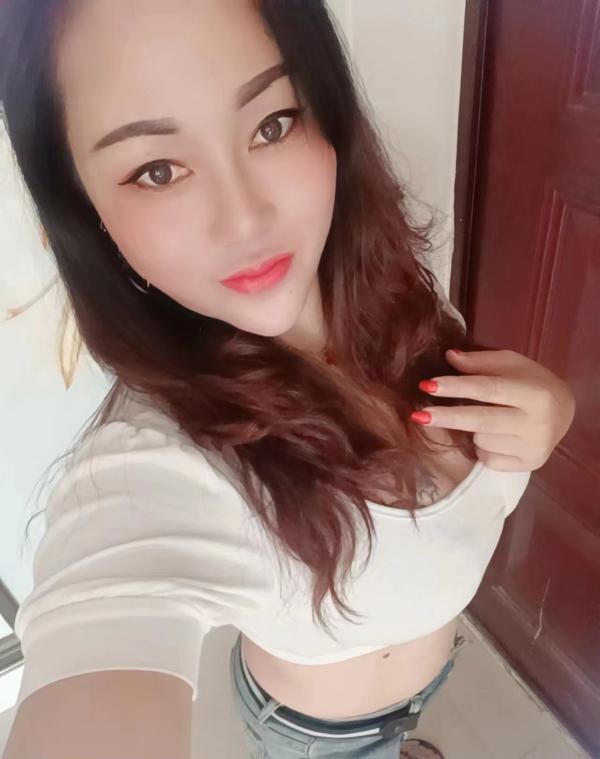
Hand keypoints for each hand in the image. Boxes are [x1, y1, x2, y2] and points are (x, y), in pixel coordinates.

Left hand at [411, 348, 575, 471]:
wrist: (563, 413)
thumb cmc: (531, 383)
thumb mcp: (511, 364)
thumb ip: (480, 362)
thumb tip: (449, 357)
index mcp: (535, 394)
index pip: (488, 389)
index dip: (456, 387)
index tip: (427, 385)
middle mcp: (536, 424)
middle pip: (481, 421)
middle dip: (446, 417)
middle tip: (417, 415)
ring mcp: (532, 449)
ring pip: (480, 440)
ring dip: (471, 430)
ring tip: (488, 417)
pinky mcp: (527, 466)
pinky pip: (486, 458)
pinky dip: (482, 447)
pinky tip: (496, 436)